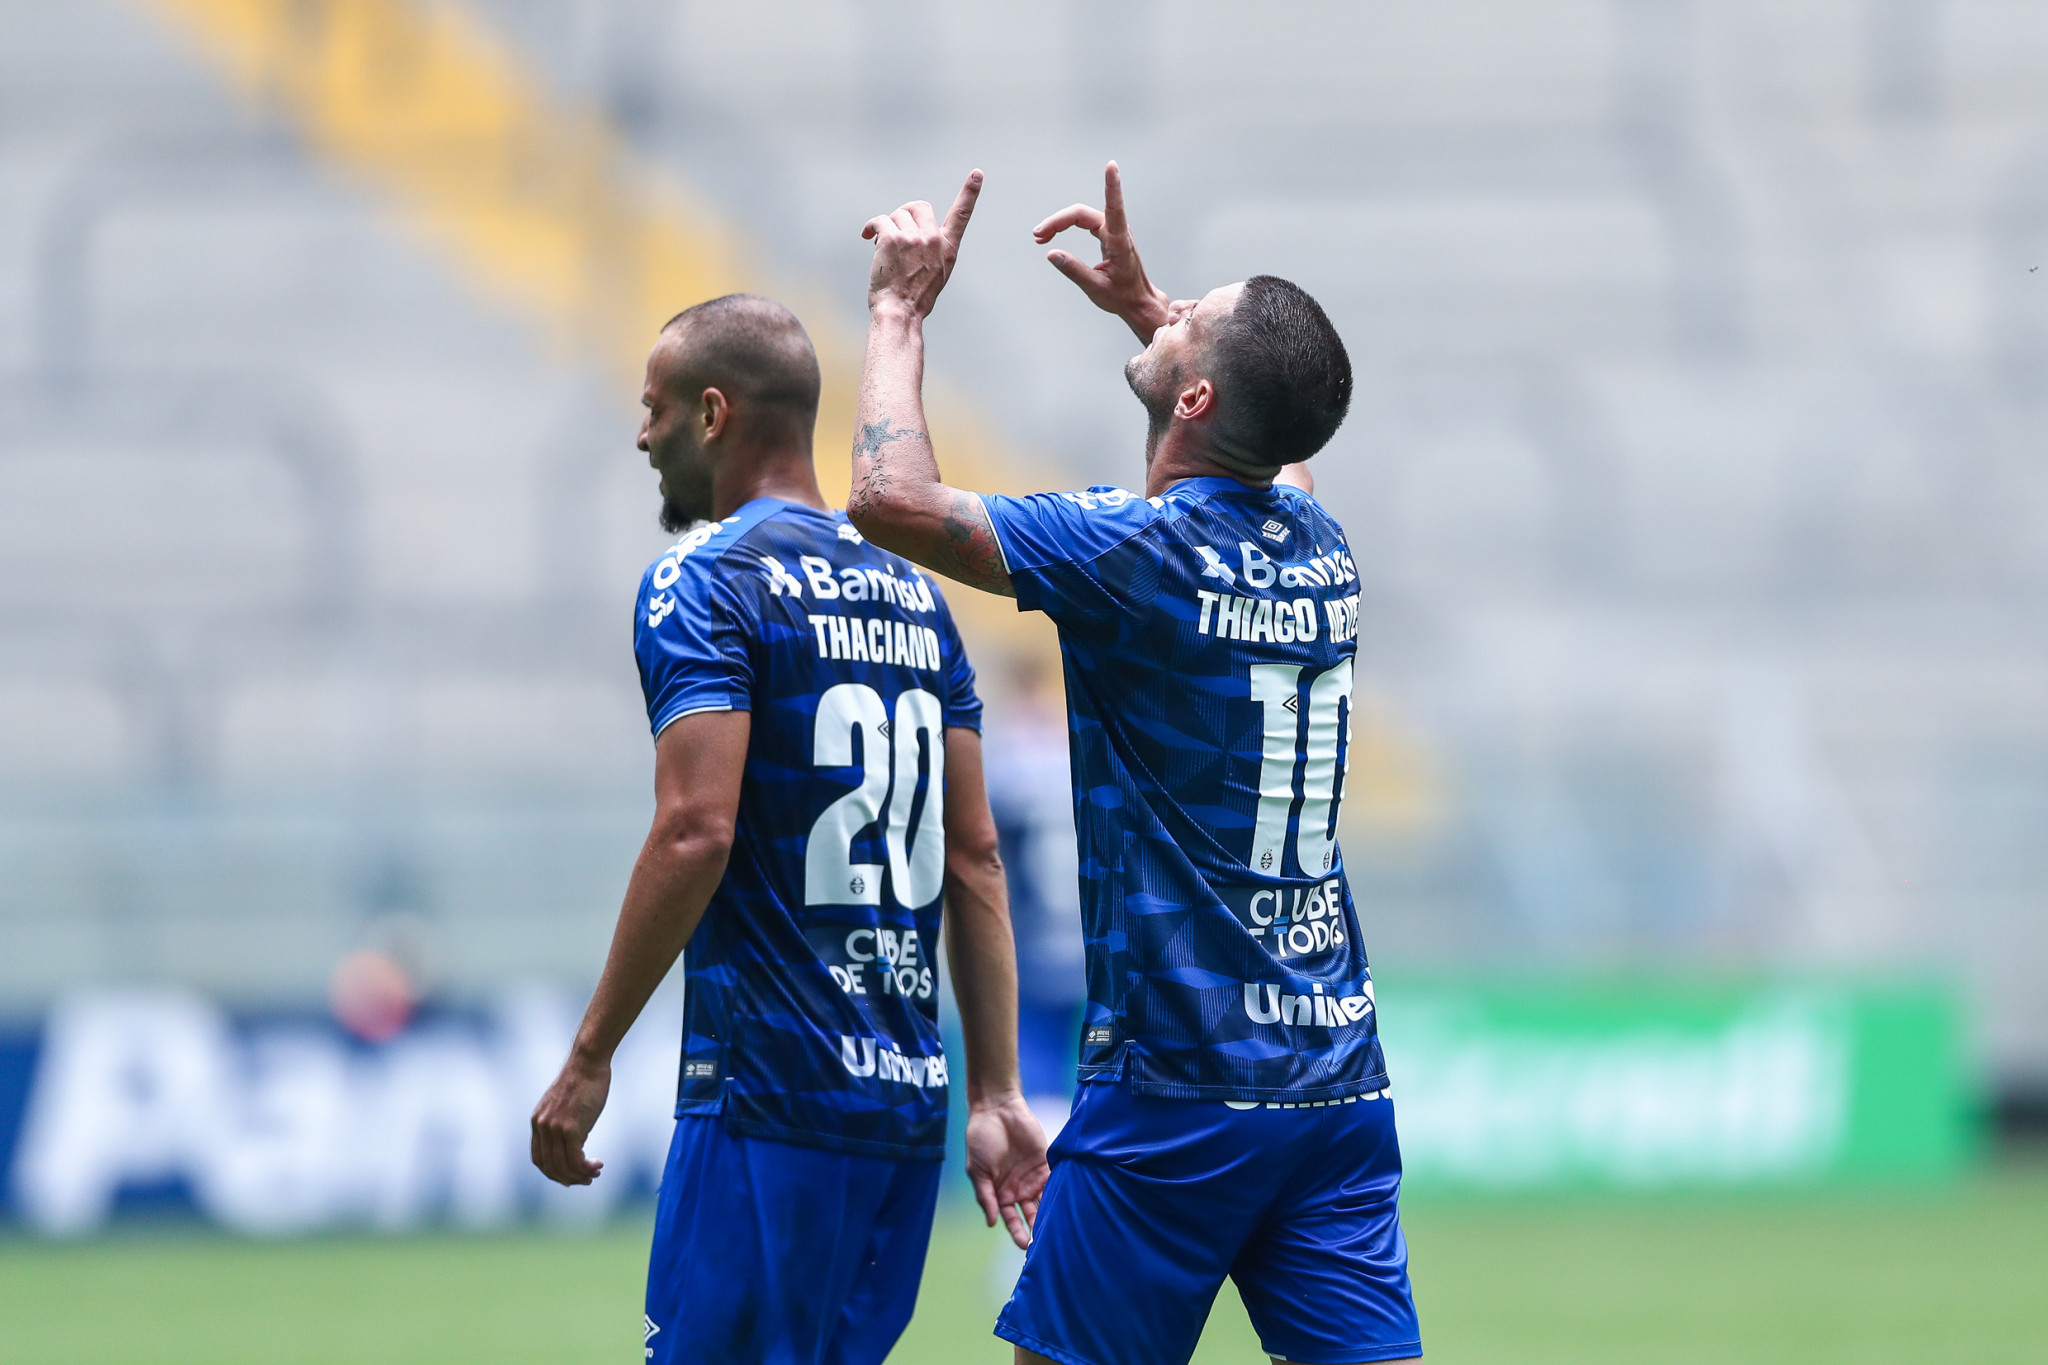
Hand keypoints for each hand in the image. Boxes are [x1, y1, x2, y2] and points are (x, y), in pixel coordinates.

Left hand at [530, 1051, 609, 1185]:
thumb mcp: (564, 1105)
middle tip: (586, 1180)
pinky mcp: (570, 1127)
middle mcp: (542, 1126)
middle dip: (569, 1178)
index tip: (570, 1175)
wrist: (588, 1063)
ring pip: (563, 1165)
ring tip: (595, 1173)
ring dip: (580, 1175)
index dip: (554, 1172)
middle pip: (550, 1166)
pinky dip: (586, 1167)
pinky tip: (598, 1165)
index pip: (539, 1158)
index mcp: (537, 1121)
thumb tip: (576, 1144)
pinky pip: (575, 1159)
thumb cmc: (582, 1081)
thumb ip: (563, 1124)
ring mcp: (554, 1128)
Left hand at [863, 170, 982, 319]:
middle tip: (895, 233)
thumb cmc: (914, 298)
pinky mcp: (893, 238)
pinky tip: (868, 237)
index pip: (962, 215)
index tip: (977, 174)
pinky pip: (880, 220)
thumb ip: (932, 249)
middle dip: (904, 215)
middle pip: (918, 206)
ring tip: (883, 247)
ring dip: (887, 226)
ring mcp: (914, 238)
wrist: (900, 312)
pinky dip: (871, 228)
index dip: (970, 193)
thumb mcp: (936, 274)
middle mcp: (934, 240)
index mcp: (948, 248)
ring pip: (897, 214)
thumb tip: (910, 232)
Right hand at [965, 1093, 1049, 1249]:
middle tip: (1046, 1241)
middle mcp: (1018, 1188)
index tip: (1025, 1245)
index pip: (1011, 1218)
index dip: (1018, 1232)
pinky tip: (1066, 1203)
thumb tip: (990, 1223)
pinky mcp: (1045, 1162)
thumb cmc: (981, 1139)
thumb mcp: (977, 1171)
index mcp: (1000, 1193)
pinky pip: (1054, 1180)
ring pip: (1044, 1200)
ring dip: (1051, 1213)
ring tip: (1058, 1226)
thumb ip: (985, 1196)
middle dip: (1037, 1227)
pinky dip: (1060, 1191)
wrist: (996, 1109)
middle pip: (1031, 1213)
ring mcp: (1033, 1176)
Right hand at [1032, 161, 1171, 341]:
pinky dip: (1066, 226)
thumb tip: (1051, 253)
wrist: (1137, 302)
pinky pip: (1083, 222)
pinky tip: (1051, 235)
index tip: (1111, 165)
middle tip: (1037, 236)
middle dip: (1058, 221)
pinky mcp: (1107, 234)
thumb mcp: (1096, 288)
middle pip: (1082, 213)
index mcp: (1119, 242)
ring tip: (1039, 237)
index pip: (1114, 208)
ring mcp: (1112, 231)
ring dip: (1059, 223)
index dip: (1111, 186)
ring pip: (1080, 216)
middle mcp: (1117, 231)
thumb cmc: (1122, 297)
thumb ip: (1074, 271)